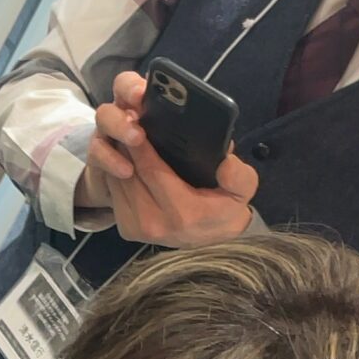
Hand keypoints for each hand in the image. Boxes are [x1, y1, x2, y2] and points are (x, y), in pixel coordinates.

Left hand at [86, 70, 260, 247]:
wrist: (211, 240)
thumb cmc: (225, 209)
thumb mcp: (243, 191)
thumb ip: (240, 177)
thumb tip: (225, 160)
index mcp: (182, 212)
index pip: (152, 171)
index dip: (141, 145)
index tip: (136, 120)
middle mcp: (154, 223)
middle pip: (129, 173)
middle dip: (126, 145)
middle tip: (127, 118)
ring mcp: (137, 228)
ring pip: (117, 182)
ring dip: (118, 156)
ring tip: (125, 133)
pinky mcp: (127, 229)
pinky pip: (115, 193)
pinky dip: (116, 172)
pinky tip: (125, 156)